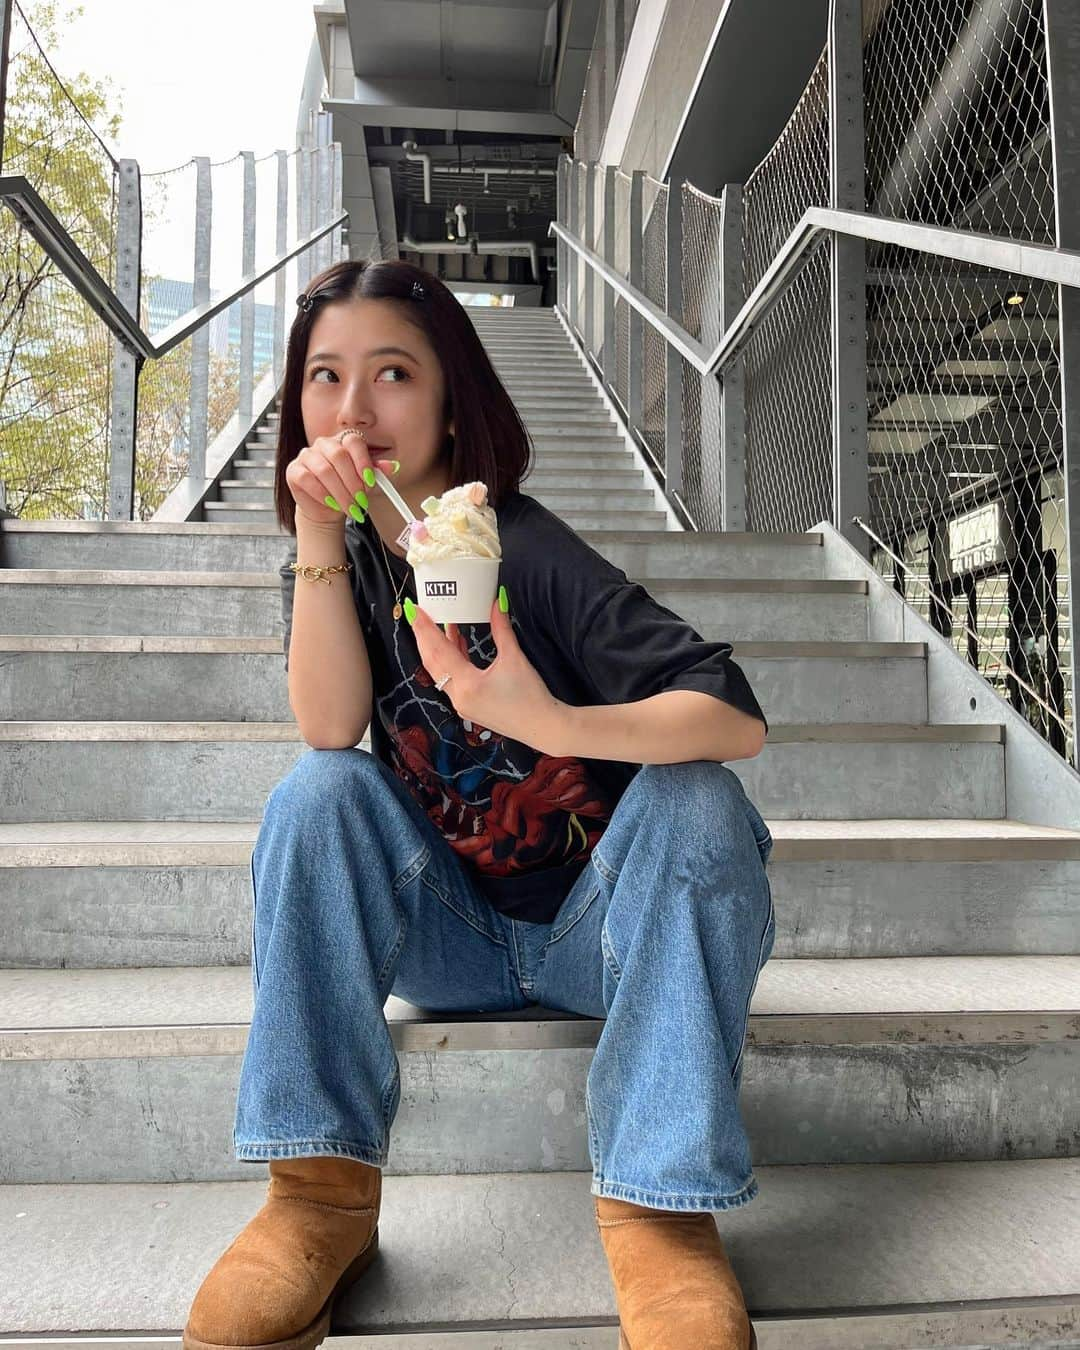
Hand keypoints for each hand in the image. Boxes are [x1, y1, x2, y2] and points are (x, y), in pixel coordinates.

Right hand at [287, 431, 398, 526]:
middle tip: (360, 501)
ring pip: (324, 470)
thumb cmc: (349, 490)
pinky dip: (322, 495)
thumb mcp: (367, 482)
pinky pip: (307, 479)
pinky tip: (331, 504)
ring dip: (339, 493)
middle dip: (352, 482)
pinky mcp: (294, 470)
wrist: (328, 508)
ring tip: (349, 507)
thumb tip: (393, 467)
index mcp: (343, 441)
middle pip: (338, 456)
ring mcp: (307, 455)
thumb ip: (378, 473)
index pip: (354, 442)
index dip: (363, 461)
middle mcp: (324, 444)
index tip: (370, 482)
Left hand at [407, 589, 566, 755]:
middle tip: (418, 614)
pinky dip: (450, 661)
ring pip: (440, 671)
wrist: (543, 727)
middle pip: (432, 662)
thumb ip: (502, 629)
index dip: (425, 628)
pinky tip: (456, 645)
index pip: (438, 650)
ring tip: (436, 624)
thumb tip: (498, 602)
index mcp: (467, 684)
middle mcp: (458, 696)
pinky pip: (451, 680)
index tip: (414, 609)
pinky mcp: (469, 706)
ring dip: (437, 649)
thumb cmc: (531, 697)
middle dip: (423, 637)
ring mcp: (462, 704)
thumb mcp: (515, 658)